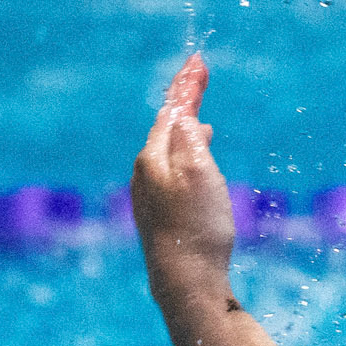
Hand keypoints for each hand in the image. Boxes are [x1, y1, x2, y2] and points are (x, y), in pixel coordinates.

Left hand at [131, 55, 235, 295]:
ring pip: (168, 155)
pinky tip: (193, 171)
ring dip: (185, 136)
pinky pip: (170, 178)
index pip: (171, 110)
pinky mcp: (159, 222)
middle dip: (184, 107)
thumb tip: (184, 119)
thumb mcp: (200, 170)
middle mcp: (144, 176)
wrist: (185, 285)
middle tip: (197, 81)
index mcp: (152, 157)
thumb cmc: (196, 228)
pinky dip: (184, 163)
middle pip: (166, 130)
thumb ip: (190, 137)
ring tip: (201, 127)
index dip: (186, 85)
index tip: (198, 61)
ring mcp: (149, 200)